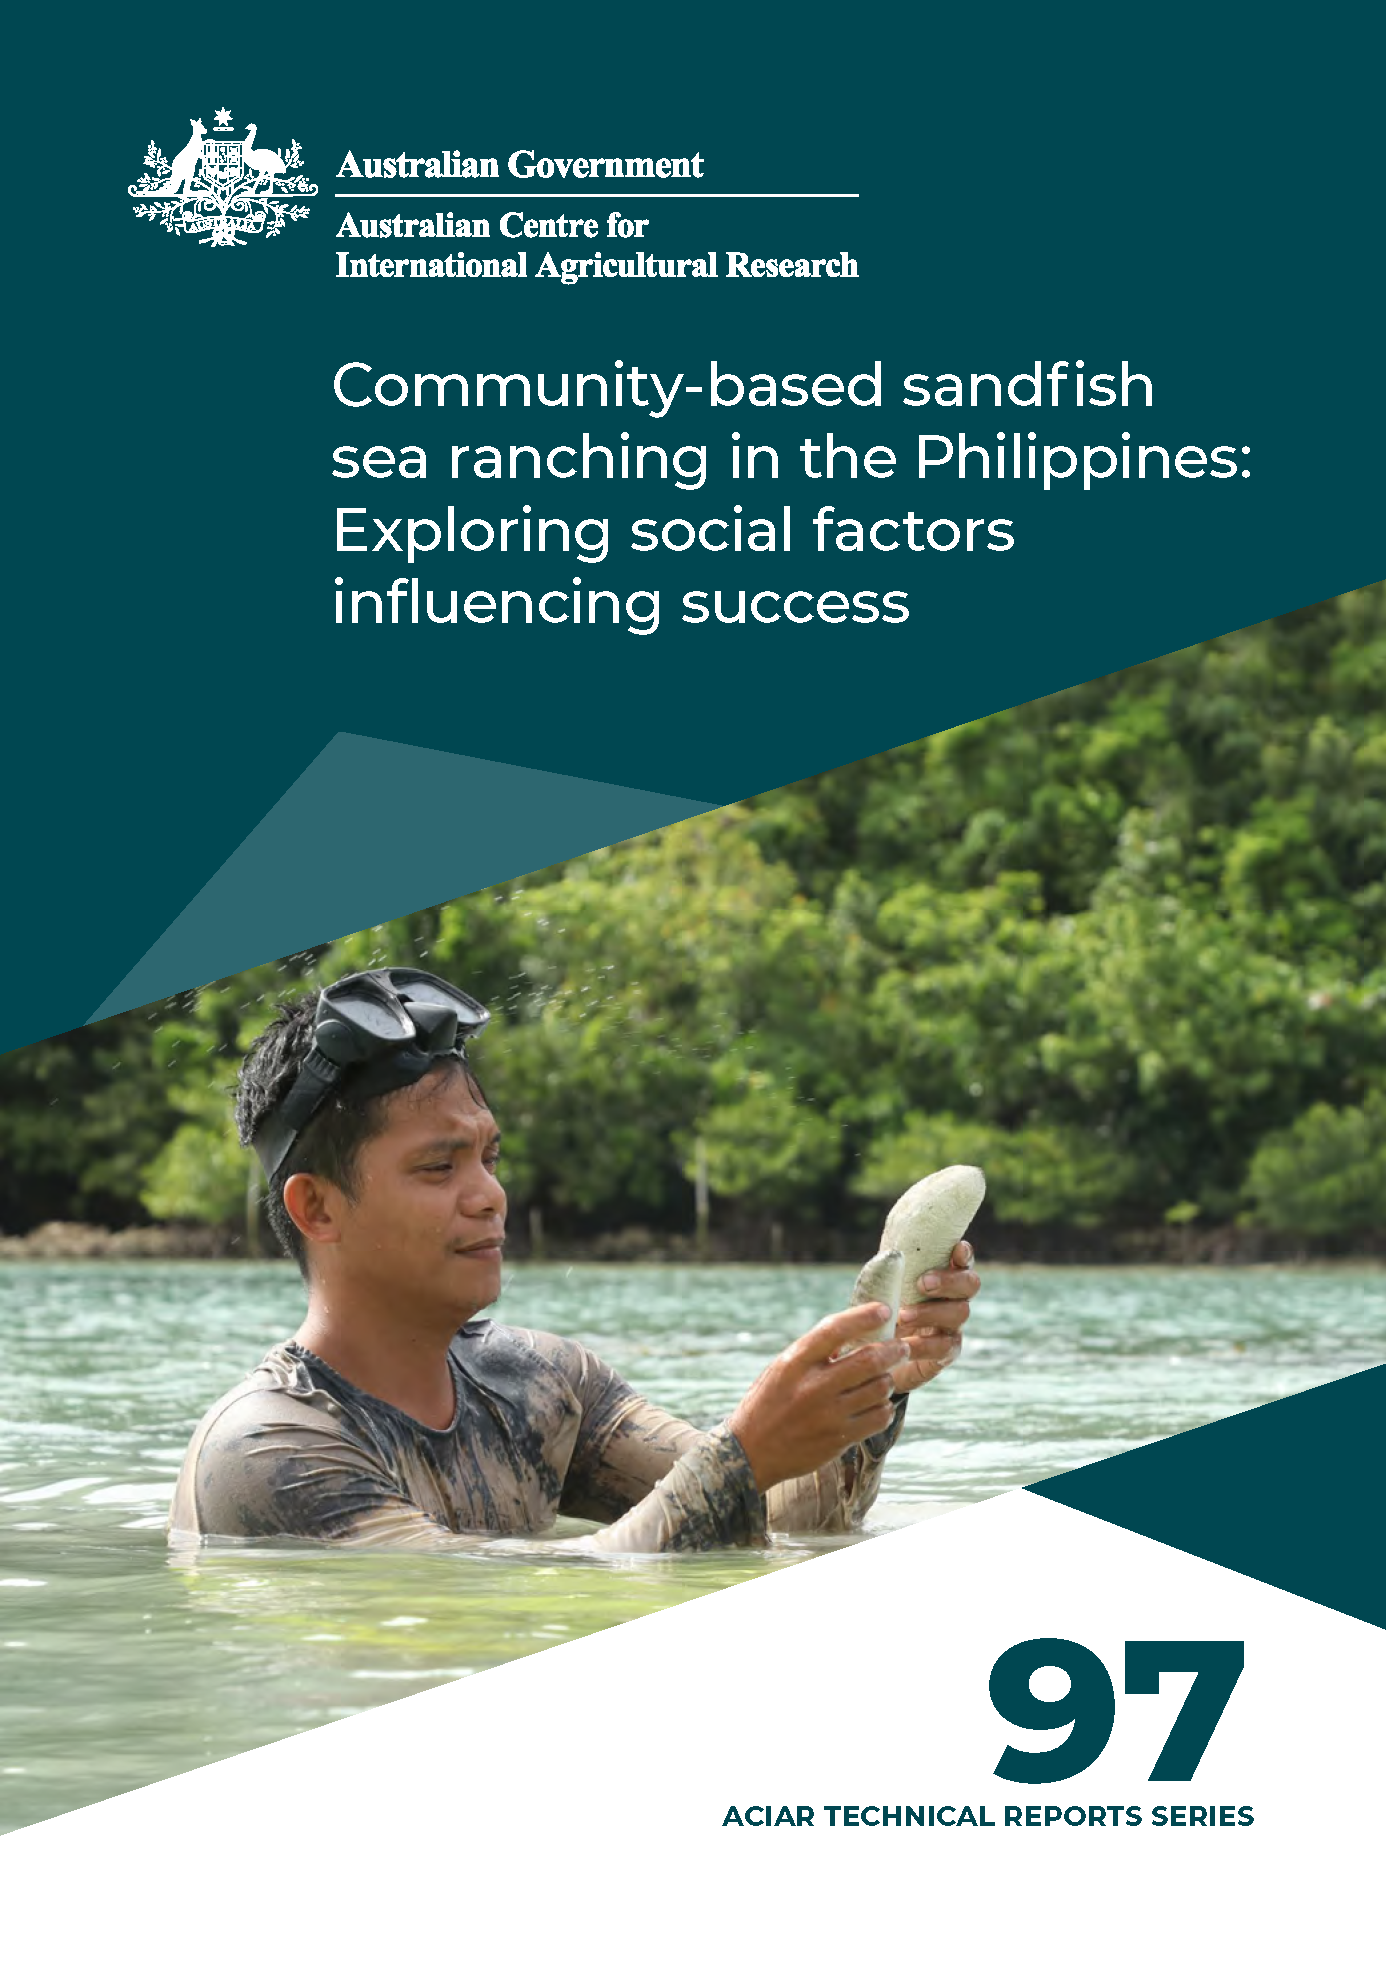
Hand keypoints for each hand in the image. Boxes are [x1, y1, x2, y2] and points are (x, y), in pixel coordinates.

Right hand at [728, 1304, 909, 1493]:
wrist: (750, 1453)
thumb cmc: (767, 1403)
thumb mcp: (781, 1370)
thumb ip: (813, 1353)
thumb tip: (854, 1334)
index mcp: (795, 1362)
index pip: (834, 1329)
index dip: (863, 1316)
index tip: (884, 1310)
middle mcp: (813, 1386)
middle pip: (869, 1359)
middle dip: (893, 1350)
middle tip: (901, 1347)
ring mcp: (828, 1414)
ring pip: (880, 1388)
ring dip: (887, 1380)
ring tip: (883, 1379)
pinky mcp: (839, 1438)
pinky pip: (879, 1417)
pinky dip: (884, 1408)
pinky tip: (878, 1405)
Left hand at [892, 1240, 978, 1393]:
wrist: (876, 1353)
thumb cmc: (880, 1312)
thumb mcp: (880, 1290)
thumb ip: (887, 1274)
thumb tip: (885, 1258)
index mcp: (941, 1276)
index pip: (962, 1260)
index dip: (964, 1254)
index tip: (957, 1249)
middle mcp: (954, 1298)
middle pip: (970, 1284)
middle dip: (948, 1281)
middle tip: (921, 1283)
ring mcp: (954, 1325)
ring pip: (959, 1313)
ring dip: (930, 1312)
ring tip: (903, 1316)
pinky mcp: (947, 1352)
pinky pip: (944, 1346)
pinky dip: (923, 1344)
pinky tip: (905, 1344)